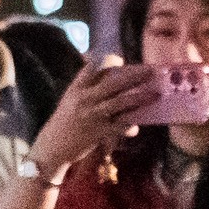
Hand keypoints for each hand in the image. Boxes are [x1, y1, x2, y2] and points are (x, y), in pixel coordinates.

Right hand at [31, 56, 168, 175]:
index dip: (109, 62)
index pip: (93, 68)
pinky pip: (121, 125)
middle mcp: (85, 99)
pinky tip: (140, 123)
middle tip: (150, 70)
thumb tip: (99, 71)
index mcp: (77, 89)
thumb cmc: (63, 123)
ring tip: (155, 93)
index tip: (121, 60)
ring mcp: (93, 115)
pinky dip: (131, 124)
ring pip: (121, 102)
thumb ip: (85, 86)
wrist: (52, 147)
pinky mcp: (99, 132)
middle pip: (113, 82)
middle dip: (134, 75)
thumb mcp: (70, 100)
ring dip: (140, 97)